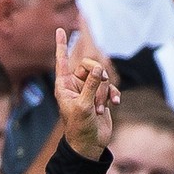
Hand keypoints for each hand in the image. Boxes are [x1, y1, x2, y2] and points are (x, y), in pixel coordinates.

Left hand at [54, 27, 119, 159]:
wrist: (89, 144)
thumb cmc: (80, 127)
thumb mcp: (83, 106)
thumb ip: (91, 85)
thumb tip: (98, 68)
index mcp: (63, 86)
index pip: (62, 61)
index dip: (61, 46)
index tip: (60, 29)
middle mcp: (74, 86)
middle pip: (89, 65)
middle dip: (97, 77)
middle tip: (99, 92)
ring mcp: (87, 90)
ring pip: (101, 77)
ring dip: (104, 92)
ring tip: (99, 109)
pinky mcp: (99, 96)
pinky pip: (110, 86)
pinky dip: (113, 94)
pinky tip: (114, 105)